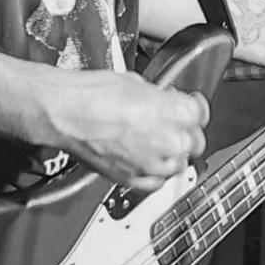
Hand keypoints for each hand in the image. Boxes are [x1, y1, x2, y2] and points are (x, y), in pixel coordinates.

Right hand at [42, 66, 209, 185]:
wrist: (64, 113)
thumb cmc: (91, 94)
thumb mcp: (137, 82)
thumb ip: (161, 98)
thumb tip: (165, 103)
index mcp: (177, 113)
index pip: (200, 114)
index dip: (192, 107)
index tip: (188, 105)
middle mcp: (170, 142)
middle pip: (193, 142)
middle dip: (183, 131)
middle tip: (168, 122)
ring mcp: (152, 164)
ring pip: (177, 164)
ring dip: (170, 153)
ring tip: (153, 140)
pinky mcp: (133, 180)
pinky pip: (155, 182)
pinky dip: (152, 172)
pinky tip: (143, 159)